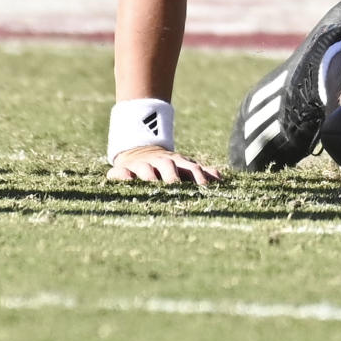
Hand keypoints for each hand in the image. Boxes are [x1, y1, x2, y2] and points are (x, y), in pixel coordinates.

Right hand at [106, 145, 221, 185]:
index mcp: (177, 162)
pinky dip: (122, 176)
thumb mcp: (183, 167)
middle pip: (167, 166)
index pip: (190, 168)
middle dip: (172, 176)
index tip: (205, 188)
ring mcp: (141, 165)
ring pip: (145, 168)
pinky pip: (120, 173)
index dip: (198, 177)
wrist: (139, 151)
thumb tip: (220, 178)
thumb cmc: (167, 166)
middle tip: (175, 187)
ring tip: (152, 184)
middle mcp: (160, 162)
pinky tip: (126, 180)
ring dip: (148, 176)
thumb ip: (200, 173)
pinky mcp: (123, 170)